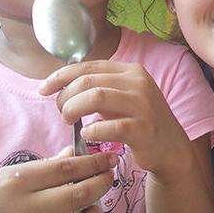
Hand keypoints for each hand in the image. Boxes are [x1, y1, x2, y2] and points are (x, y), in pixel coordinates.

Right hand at [0, 149, 115, 212]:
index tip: (109, 157)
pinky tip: (82, 212)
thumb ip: (40, 167)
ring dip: (91, 206)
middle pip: (77, 193)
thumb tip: (71, 155)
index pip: (67, 168)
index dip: (93, 163)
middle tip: (109, 175)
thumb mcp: (2, 175)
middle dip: (100, 183)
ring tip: (97, 198)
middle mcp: (26, 204)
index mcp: (19, 180)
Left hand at [39, 61, 195, 183]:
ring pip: (96, 96)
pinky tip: (87, 136)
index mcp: (131, 71)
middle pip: (88, 80)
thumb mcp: (122, 97)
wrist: (170, 147)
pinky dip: (92, 131)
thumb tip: (62, 85)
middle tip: (61, 112)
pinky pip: (109, 126)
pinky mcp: (144, 129)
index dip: (61, 76)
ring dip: (73, 109)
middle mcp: (139, 83)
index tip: (43, 89)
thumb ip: (99, 87)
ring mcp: (143, 105)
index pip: (89, 65)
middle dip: (65, 96)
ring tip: (69, 121)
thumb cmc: (138, 121)